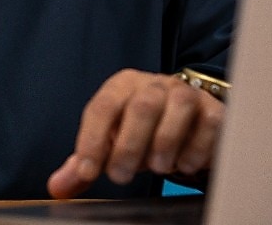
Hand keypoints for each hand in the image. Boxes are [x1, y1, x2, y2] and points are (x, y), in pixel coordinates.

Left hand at [47, 68, 222, 197]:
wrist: (188, 123)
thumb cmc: (143, 132)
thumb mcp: (112, 145)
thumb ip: (85, 163)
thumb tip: (56, 188)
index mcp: (122, 86)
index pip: (102, 107)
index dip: (91, 140)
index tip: (86, 172)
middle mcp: (154, 84)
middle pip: (141, 105)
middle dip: (129, 145)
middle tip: (121, 177)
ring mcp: (186, 93)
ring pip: (178, 107)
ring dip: (165, 142)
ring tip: (158, 170)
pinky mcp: (214, 109)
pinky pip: (209, 122)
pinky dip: (196, 147)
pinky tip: (185, 165)